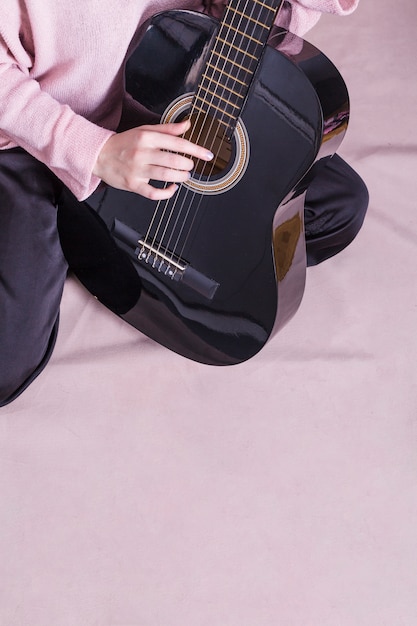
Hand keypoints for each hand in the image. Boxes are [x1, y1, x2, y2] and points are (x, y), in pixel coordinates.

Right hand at [93, 119, 213, 199]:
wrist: (98, 155)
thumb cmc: (123, 143)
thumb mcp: (144, 130)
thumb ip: (167, 129)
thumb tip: (187, 124)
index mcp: (146, 137)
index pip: (177, 143)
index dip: (196, 149)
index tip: (207, 155)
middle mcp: (142, 153)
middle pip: (173, 160)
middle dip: (188, 164)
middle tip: (190, 165)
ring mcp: (137, 170)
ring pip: (166, 176)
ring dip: (181, 177)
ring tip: (184, 175)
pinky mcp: (133, 185)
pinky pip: (154, 193)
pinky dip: (167, 193)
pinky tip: (172, 188)